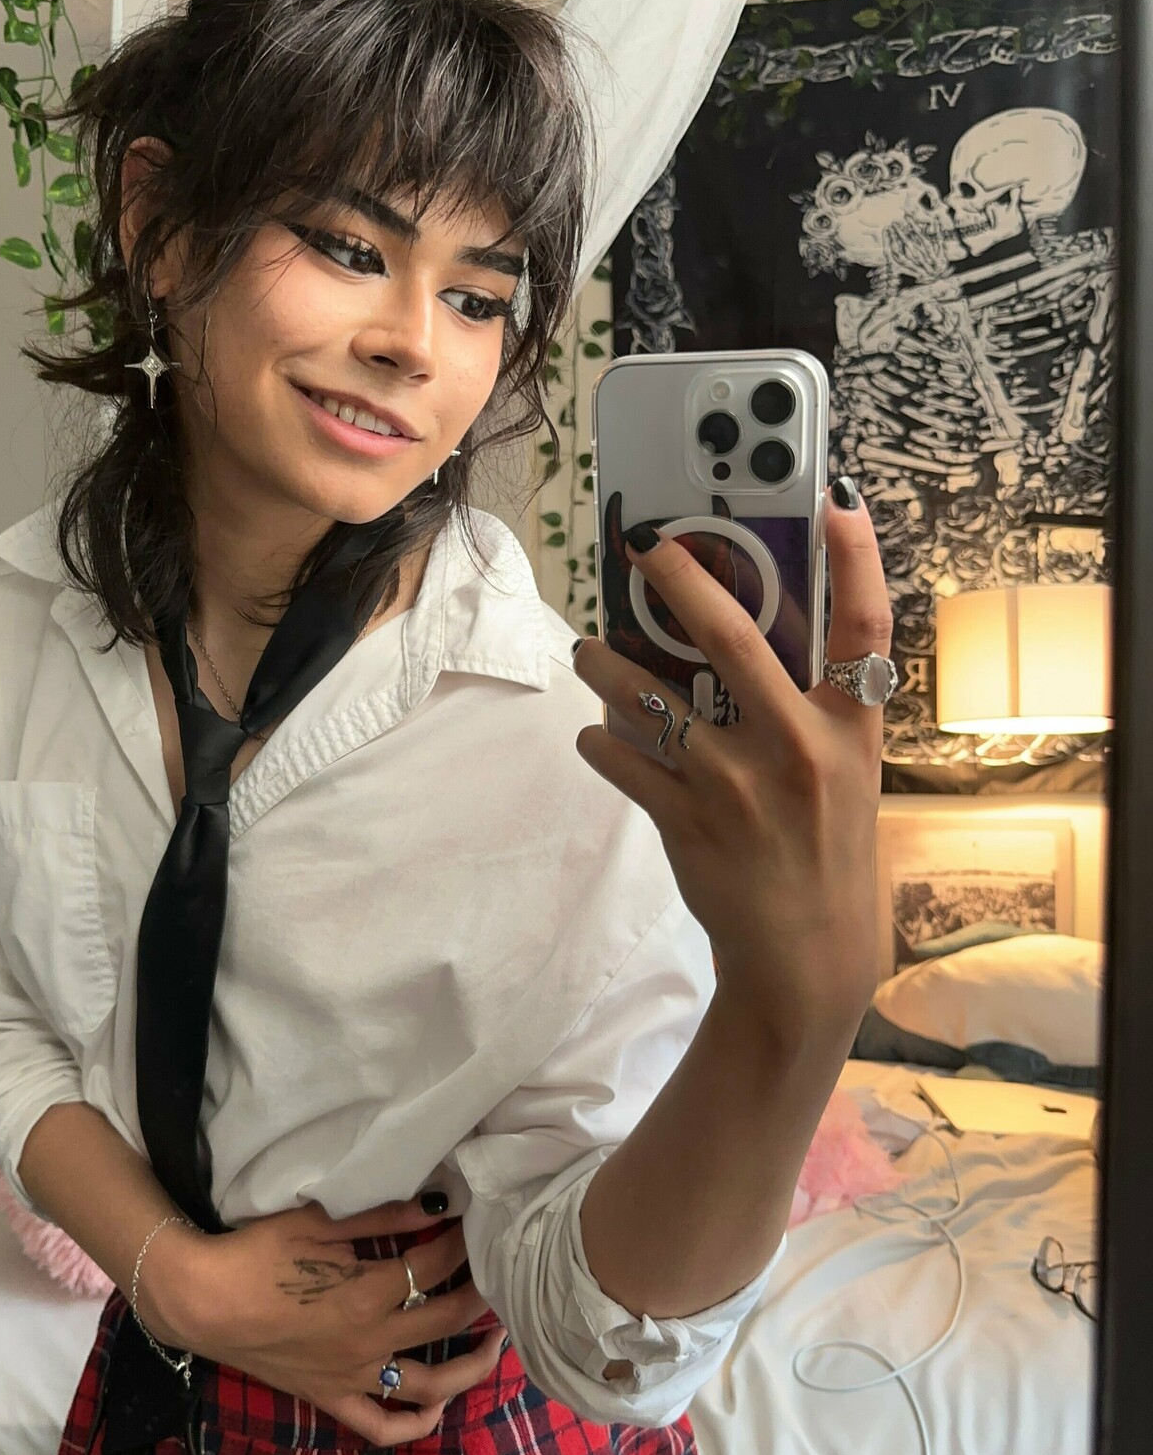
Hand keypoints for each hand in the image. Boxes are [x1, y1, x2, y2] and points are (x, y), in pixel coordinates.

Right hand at [139, 1198, 504, 1446]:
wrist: (202, 1302)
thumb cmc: (255, 1255)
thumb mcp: (317, 1223)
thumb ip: (382, 1217)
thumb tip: (437, 1203)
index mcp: (367, 1295)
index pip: (435, 1267)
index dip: (461, 1242)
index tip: (474, 1223)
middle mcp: (369, 1343)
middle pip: (445, 1319)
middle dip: (480, 1294)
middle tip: (499, 1272)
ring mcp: (353, 1378)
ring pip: (431, 1386)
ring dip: (472, 1366)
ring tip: (495, 1341)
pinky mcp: (332, 1398)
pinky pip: (382, 1426)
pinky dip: (417, 1423)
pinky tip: (439, 1404)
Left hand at [571, 481, 890, 1048]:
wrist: (805, 953)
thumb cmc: (826, 849)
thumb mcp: (847, 772)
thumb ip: (811, 707)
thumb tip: (733, 635)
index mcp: (852, 729)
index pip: (866, 627)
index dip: (859, 558)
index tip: (837, 501)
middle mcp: (800, 748)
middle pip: (735, 639)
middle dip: (681, 581)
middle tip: (642, 548)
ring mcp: (739, 786)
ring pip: (651, 698)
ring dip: (607, 667)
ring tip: (587, 651)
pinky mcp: (688, 821)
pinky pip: (623, 758)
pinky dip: (601, 741)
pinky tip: (598, 736)